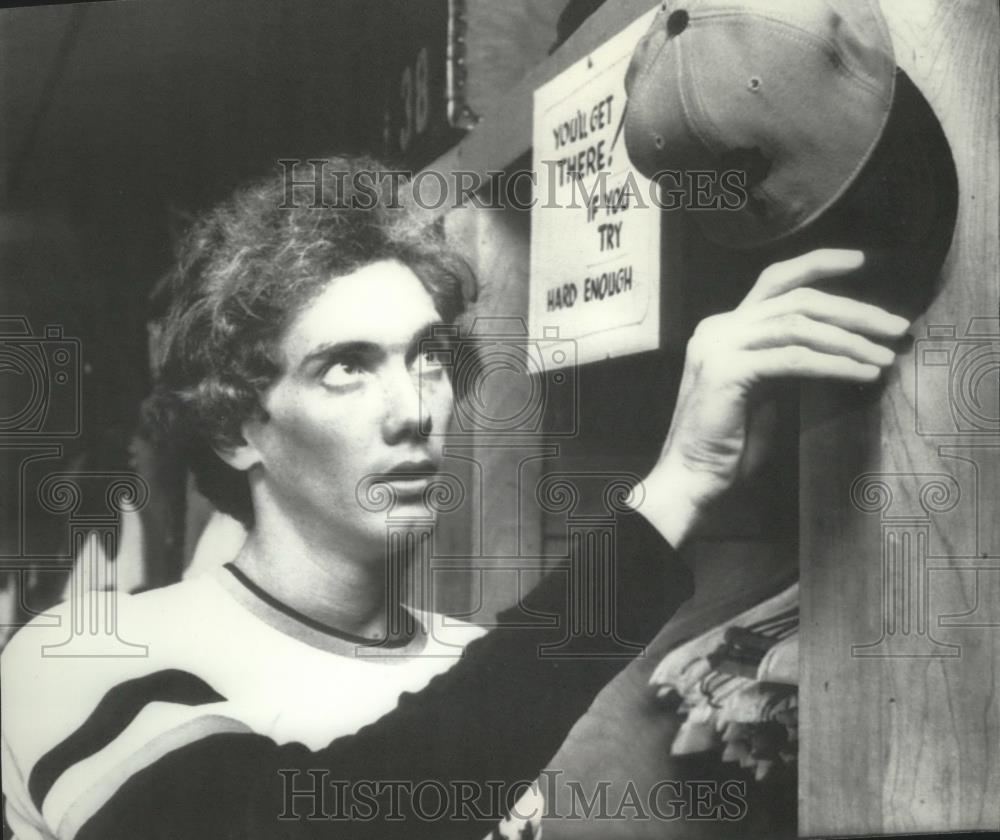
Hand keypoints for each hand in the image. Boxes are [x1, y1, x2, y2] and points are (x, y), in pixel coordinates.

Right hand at [632, 249, 909, 547]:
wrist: (692, 479)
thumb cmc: (729, 444)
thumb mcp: (764, 390)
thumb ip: (786, 359)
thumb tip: (839, 343)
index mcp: (724, 327)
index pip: (775, 281)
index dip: (818, 264)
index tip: (861, 260)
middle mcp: (718, 328)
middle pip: (796, 300)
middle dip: (854, 310)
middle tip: (896, 327)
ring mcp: (719, 347)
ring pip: (797, 325)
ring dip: (850, 340)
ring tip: (884, 357)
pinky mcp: (726, 372)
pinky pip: (792, 359)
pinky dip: (834, 364)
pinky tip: (862, 374)